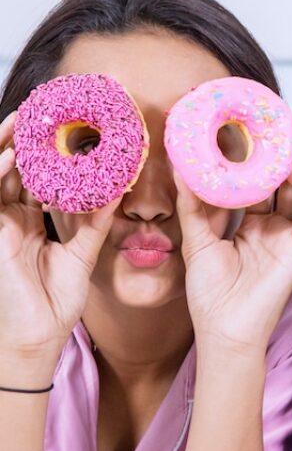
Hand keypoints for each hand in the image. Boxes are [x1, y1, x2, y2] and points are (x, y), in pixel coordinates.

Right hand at [0, 112, 120, 359]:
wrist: (38, 337)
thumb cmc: (55, 301)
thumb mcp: (82, 253)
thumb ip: (96, 221)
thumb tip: (119, 191)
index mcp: (32, 221)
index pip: (37, 178)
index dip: (46, 153)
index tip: (63, 128)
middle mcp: (13, 218)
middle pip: (15, 170)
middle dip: (24, 141)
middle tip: (40, 113)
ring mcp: (0, 225)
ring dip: (5, 147)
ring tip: (20, 122)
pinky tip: (9, 157)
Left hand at [174, 140, 291, 349]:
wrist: (223, 330)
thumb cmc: (210, 295)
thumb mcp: (196, 240)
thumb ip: (192, 203)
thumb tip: (180, 166)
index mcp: (250, 225)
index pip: (259, 183)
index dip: (258, 157)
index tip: (250, 129)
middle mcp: (273, 227)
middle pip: (286, 182)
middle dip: (285, 154)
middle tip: (277, 126)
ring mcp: (288, 237)